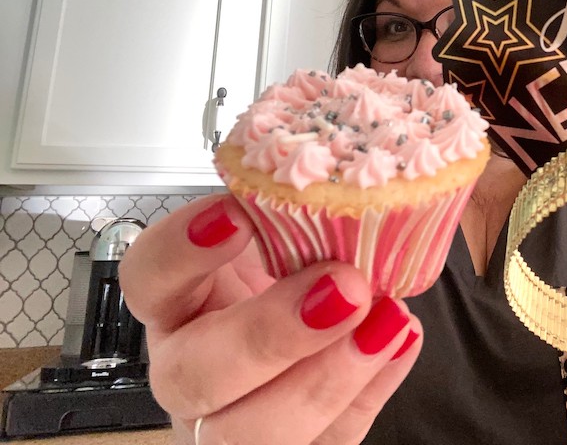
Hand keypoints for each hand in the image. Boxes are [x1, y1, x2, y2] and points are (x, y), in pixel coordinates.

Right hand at [120, 195, 420, 443]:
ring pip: (252, 431)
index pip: (148, 279)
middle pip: (196, 375)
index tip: (235, 213)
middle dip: (268, 334)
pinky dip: (371, 391)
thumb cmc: (294, 261)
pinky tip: (400, 339)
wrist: (325, 305)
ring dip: (326, 379)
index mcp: (179, 302)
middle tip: (341, 287)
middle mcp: (195, 367)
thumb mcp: (284, 225)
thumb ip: (294, 207)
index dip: (181, 252)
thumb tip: (344, 167)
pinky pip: (327, 442)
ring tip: (386, 321)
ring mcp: (236, 419)